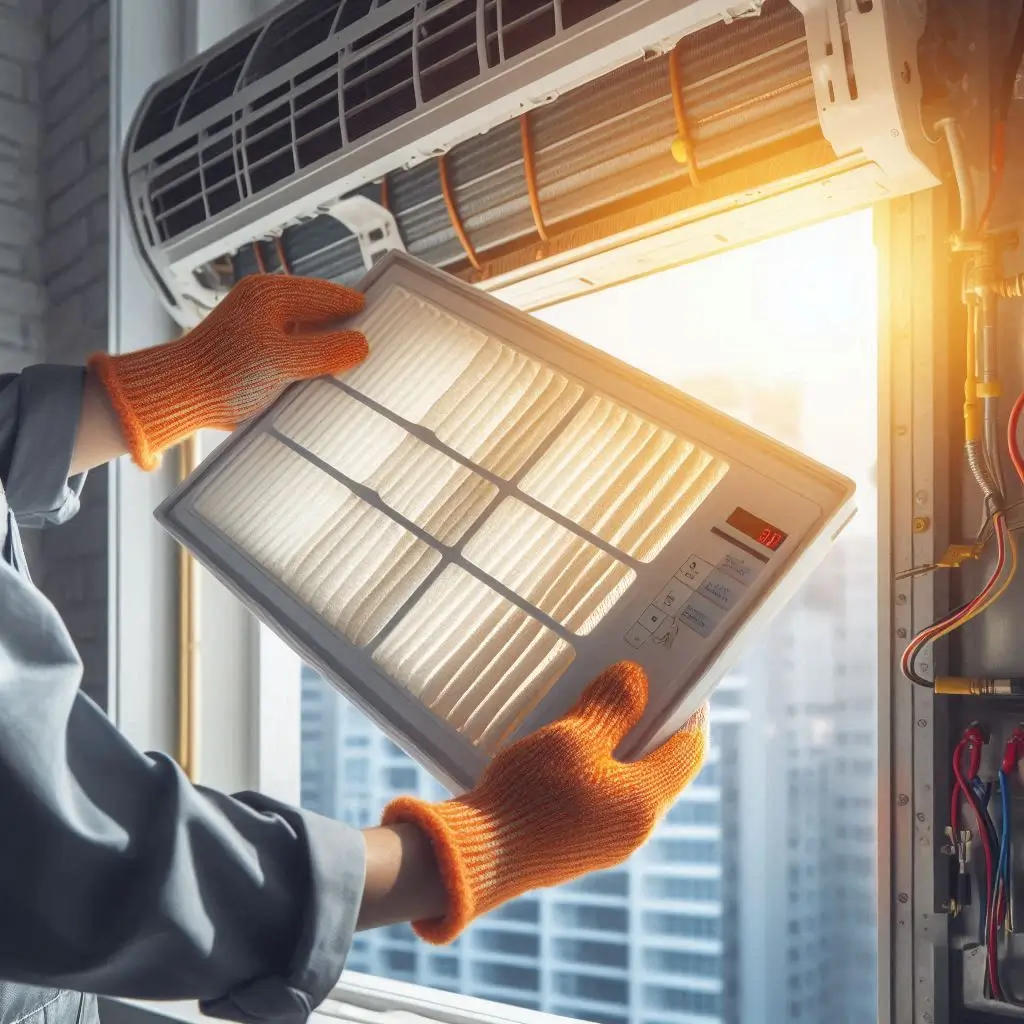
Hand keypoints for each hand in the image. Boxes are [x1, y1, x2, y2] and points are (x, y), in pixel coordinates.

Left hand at [88, 275, 367, 469]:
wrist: (177, 397)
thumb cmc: (221, 374)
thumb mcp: (281, 362)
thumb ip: (325, 351)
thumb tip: (362, 344)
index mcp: (273, 293)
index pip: (333, 294)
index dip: (361, 311)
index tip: (389, 328)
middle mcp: (269, 304)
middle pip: (325, 314)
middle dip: (348, 333)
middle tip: (379, 354)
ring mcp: (264, 328)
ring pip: (313, 335)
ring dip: (331, 353)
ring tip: (358, 371)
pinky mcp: (260, 353)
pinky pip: (299, 354)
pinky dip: (314, 366)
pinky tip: (327, 383)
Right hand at [382, 662, 708, 942]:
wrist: (475, 857)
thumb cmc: (531, 795)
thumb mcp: (573, 737)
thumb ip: (612, 707)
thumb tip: (637, 681)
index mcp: (645, 803)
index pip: (689, 751)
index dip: (692, 712)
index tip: (686, 682)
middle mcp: (632, 830)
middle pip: (659, 769)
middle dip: (652, 726)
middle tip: (638, 689)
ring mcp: (602, 843)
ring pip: (626, 784)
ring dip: (619, 746)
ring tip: (598, 710)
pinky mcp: (572, 846)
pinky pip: (598, 799)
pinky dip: (594, 768)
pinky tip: (567, 748)